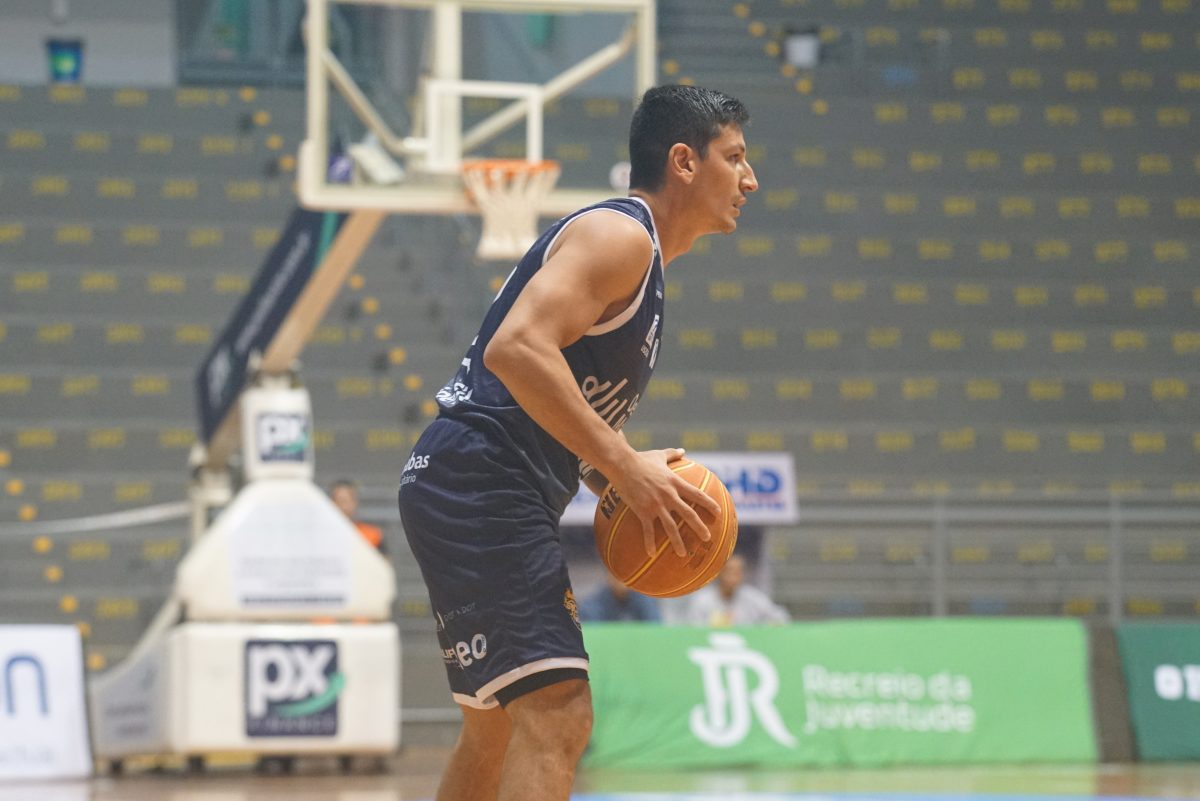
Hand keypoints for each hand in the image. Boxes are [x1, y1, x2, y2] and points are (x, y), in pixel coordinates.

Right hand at [609, 448, 723, 558]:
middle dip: (699, 527)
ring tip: (684, 554)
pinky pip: (648, 530)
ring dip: (678, 541)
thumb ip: (673, 454)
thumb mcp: (659, 455)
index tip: (718, 512)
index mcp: (675, 482)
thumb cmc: (639, 459)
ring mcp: (656, 504)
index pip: (696, 494)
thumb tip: (683, 451)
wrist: (622, 464)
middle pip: (688, 514)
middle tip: (708, 538)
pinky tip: (652, 554)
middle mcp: (669, 495)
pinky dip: (650, 543)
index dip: (709, 503)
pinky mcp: (643, 511)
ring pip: (671, 526)